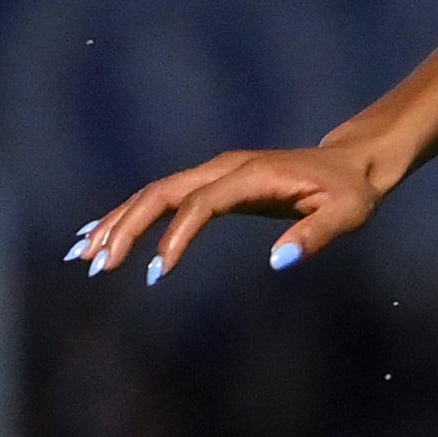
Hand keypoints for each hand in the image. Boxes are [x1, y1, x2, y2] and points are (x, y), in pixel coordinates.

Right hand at [70, 139, 383, 282]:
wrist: (353, 164)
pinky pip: (164, 199)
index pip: (199, 205)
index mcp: (250, 175)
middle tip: (98, 265)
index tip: (157, 272)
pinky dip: (130, 216)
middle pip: (160, 193)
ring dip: (118, 223)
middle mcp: (223, 169)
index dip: (175, 237)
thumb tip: (280, 261)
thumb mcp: (347, 214)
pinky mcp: (212, 185)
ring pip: (153, 194)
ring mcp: (214, 174)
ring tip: (85, 255)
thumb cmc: (352, 192)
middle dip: (125, 227)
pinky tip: (102, 236)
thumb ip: (317, 235)